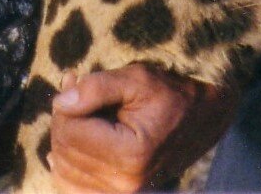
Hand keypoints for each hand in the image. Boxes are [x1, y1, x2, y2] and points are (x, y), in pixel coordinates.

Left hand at [48, 64, 239, 193]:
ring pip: (63, 169)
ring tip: (78, 110)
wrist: (199, 121)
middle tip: (74, 89)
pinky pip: (72, 188)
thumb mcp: (136, 79)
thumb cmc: (168, 96)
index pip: (70, 131)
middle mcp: (125, 182)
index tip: (74, 78)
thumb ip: (96, 88)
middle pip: (64, 151)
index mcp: (130, 154)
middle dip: (63, 118)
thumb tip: (61, 103)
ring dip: (63, 138)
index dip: (65, 101)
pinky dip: (65, 167)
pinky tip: (70, 145)